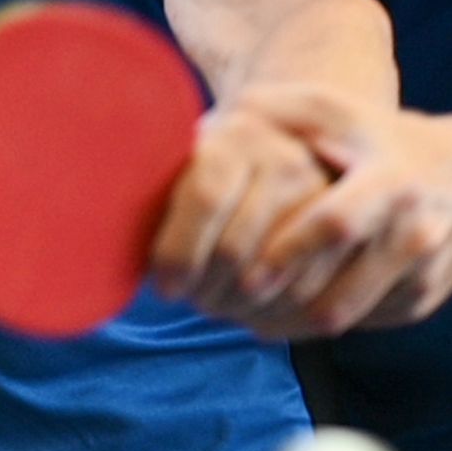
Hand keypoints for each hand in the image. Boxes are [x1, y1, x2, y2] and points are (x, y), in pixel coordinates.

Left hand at [149, 104, 332, 321]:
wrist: (313, 147)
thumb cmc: (223, 168)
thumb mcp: (194, 157)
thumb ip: (162, 183)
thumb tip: (103, 226)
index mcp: (238, 131)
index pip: (206, 196)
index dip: (179, 252)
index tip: (165, 289)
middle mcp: (284, 156)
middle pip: (235, 249)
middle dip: (206, 291)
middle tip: (193, 301)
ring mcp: (322, 195)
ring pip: (272, 281)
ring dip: (237, 310)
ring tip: (220, 305)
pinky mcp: (348, 233)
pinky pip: (310, 297)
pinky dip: (274, 319)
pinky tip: (254, 314)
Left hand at [230, 86, 451, 338]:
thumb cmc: (387, 139)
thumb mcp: (342, 111)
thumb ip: (278, 110)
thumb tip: (210, 127)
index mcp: (390, 181)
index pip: (337, 223)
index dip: (288, 250)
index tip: (244, 274)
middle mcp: (412, 232)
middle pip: (338, 289)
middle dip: (275, 304)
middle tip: (225, 307)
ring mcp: (418, 273)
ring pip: (343, 318)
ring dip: (286, 324)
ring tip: (241, 316)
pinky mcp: (419, 301)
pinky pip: (356, 324)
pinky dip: (313, 324)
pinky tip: (280, 312)